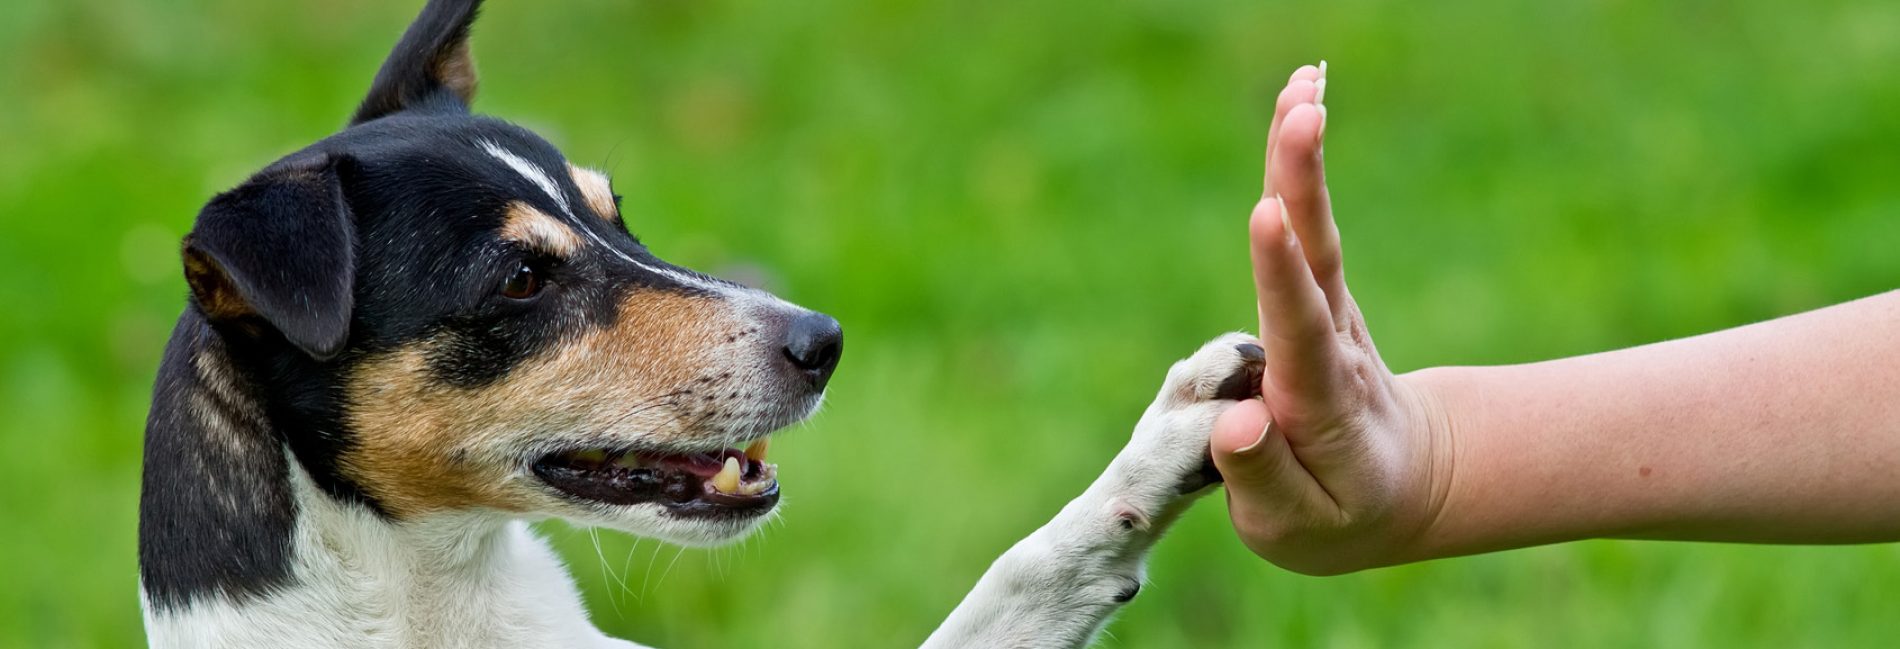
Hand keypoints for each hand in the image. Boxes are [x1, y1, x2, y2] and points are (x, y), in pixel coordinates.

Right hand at [1209, 64, 1452, 574]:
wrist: (1400, 486)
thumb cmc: (1336, 514)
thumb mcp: (1298, 527)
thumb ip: (1264, 477)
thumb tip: (1238, 421)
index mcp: (1320, 403)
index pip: (1299, 331)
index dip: (1281, 276)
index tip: (1268, 217)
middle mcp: (1330, 344)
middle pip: (1317, 258)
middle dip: (1303, 184)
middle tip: (1302, 113)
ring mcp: (1328, 312)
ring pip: (1314, 229)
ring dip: (1302, 157)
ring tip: (1302, 85)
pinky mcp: (1317, 293)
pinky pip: (1305, 223)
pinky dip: (1297, 163)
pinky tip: (1298, 98)